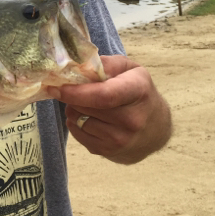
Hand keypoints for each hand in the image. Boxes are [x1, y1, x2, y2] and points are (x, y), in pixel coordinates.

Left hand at [48, 55, 171, 163]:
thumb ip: (107, 63)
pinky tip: (89, 118)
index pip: (104, 95)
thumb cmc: (138, 92)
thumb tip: (79, 66)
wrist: (156, 128)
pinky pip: (77, 134)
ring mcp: (121, 139)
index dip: (77, 92)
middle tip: (75, 90)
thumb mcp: (129, 69)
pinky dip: (76, 123)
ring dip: (74, 110)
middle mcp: (133, 119)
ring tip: (87, 105)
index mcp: (138, 91)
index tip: (58, 88)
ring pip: (78, 120)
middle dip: (73, 97)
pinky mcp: (109, 151)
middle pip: (86, 107)